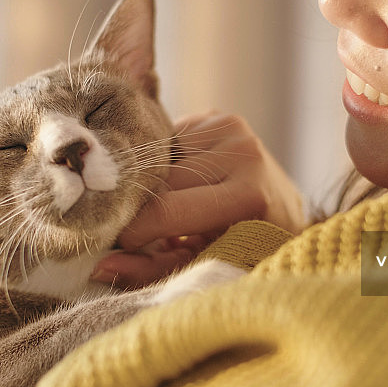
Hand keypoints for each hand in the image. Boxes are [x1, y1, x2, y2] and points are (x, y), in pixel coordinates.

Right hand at [92, 111, 305, 287]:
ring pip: (160, 158)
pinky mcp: (219, 117)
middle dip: (145, 208)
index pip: (169, 209)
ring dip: (157, 183)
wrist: (286, 212)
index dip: (136, 230)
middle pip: (161, 182)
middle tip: (147, 229)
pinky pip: (170, 141)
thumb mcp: (206, 264)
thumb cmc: (248, 248)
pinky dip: (167, 165)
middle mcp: (243, 151)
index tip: (119, 245)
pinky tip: (183, 181)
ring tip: (174, 203)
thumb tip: (102, 266)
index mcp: (249, 194)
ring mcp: (231, 128)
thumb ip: (155, 269)